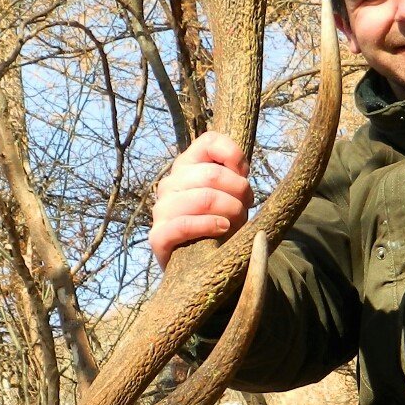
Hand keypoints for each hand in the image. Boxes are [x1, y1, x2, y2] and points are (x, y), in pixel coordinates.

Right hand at [149, 131, 252, 270]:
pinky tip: (222, 228)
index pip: (208, 141)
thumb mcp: (229, 194)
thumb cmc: (218, 223)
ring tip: (236, 222)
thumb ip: (234, 176)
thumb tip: (240, 171)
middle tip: (247, 206)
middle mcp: (170, 184)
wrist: (198, 264)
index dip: (233, 154)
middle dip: (239, 191)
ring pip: (203, 198)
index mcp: (186, 166)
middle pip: (211, 174)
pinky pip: (184, 225)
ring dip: (230, 210)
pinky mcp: (158, 236)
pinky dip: (209, 225)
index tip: (245, 174)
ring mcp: (161, 210)